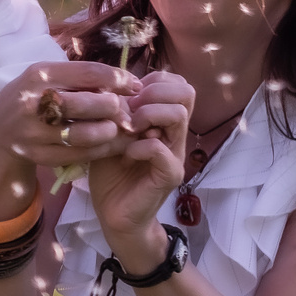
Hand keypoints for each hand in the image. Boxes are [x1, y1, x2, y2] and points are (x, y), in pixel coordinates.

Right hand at [0, 59, 144, 219]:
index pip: (88, 73)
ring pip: (86, 134)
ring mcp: (35, 133)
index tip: (135, 85)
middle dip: (114, 107)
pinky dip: (101, 150)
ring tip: (117, 127)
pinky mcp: (39, 156)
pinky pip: (79, 154)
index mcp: (39, 75)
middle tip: (125, 109)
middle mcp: (34, 103)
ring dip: (110, 131)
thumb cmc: (31, 98)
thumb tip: (125, 82)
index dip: (118, 79)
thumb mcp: (45, 78)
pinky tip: (110, 144)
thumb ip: (78, 77)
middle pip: (89, 104)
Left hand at [89, 69, 191, 249]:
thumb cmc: (110, 172)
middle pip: (186, 92)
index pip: (177, 83)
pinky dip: (138, 147)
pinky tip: (124, 156)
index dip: (153, 81)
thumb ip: (116, 110)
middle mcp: (176, 134)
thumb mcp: (109, 133)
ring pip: (178, 115)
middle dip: (152, 93)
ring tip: (127, 131)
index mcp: (165, 121)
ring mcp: (176, 154)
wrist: (114, 214)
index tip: (128, 98)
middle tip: (129, 112)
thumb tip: (113, 86)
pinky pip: (159, 149)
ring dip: (147, 115)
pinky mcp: (170, 174)